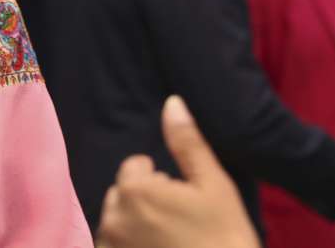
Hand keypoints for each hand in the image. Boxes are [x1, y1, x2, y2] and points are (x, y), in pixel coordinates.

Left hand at [97, 96, 259, 247]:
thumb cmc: (224, 237)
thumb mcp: (213, 185)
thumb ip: (187, 143)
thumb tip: (172, 102)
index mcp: (134, 190)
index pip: (136, 167)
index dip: (161, 181)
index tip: (184, 200)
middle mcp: (112, 217)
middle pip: (123, 194)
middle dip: (145, 201)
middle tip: (179, 222)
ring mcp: (110, 245)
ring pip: (117, 221)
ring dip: (135, 225)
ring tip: (169, 239)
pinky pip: (113, 245)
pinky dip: (129, 246)